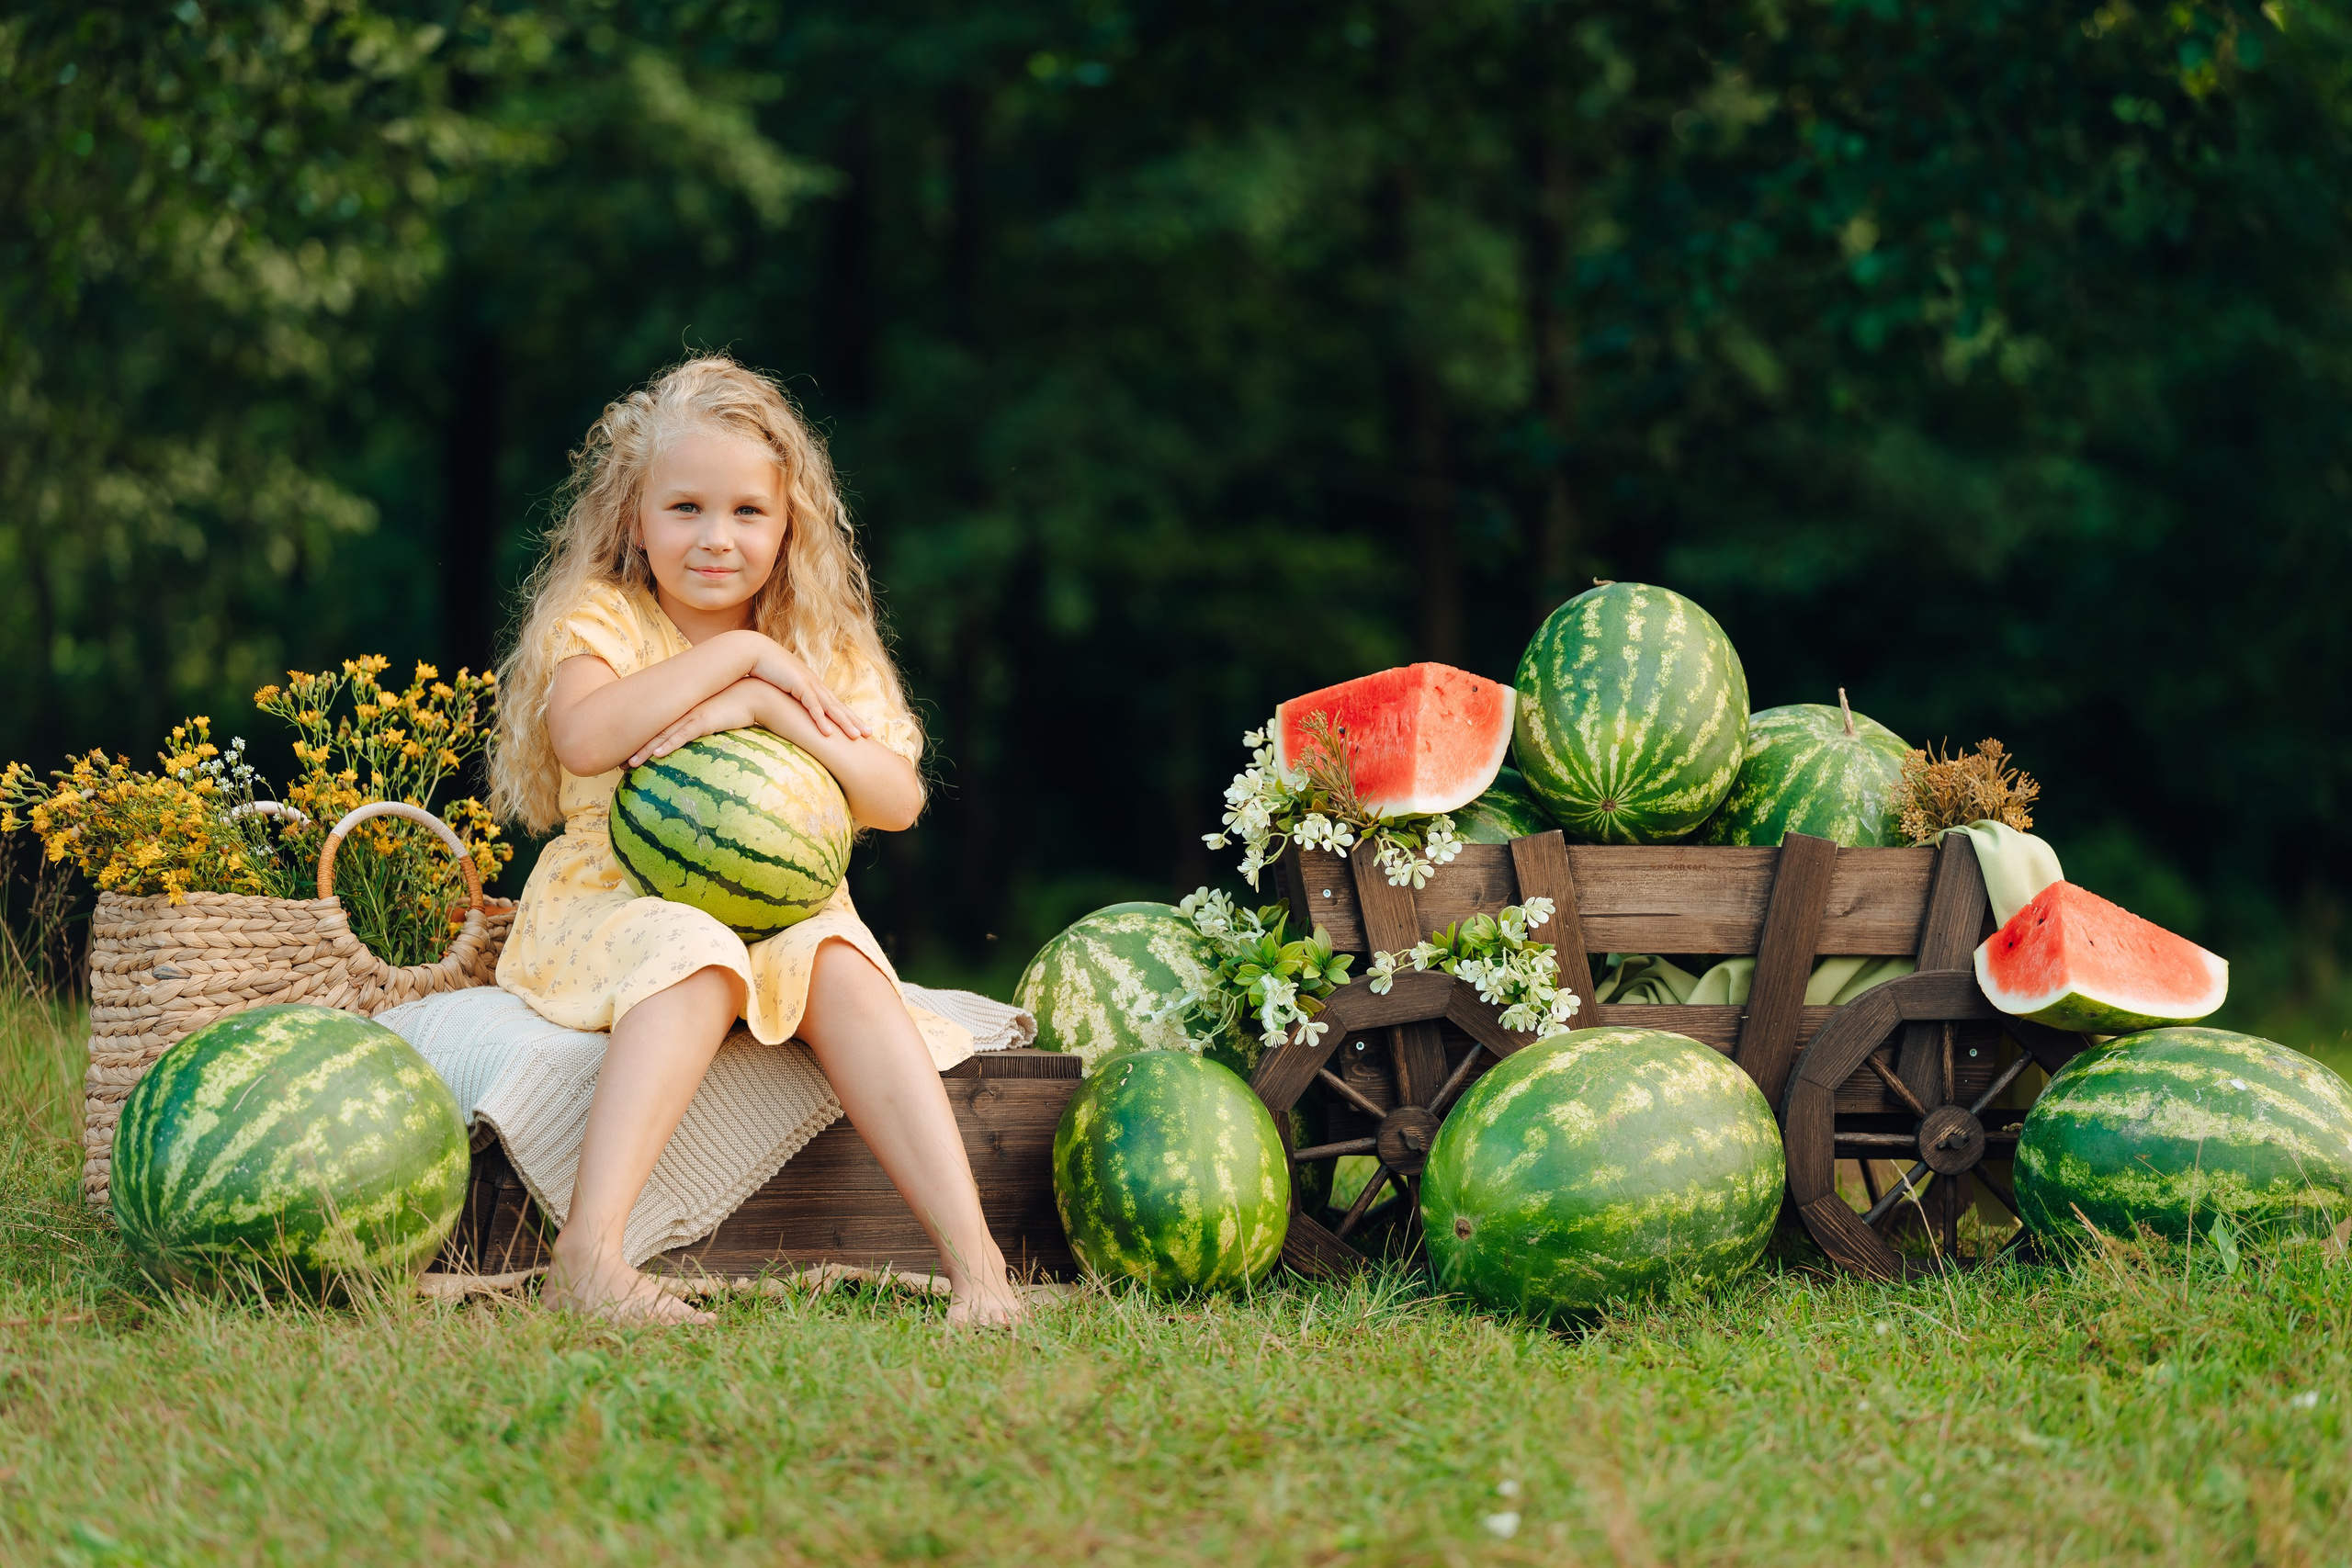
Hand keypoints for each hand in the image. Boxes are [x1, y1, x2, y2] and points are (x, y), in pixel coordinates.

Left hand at [630, 680, 771, 766]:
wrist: (757, 695)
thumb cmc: (738, 706)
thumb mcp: (715, 717)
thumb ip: (704, 727)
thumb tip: (700, 742)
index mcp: (684, 710)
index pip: (656, 727)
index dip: (641, 741)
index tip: (627, 754)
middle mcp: (683, 710)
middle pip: (653, 731)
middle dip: (635, 748)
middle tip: (619, 764)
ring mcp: (693, 714)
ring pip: (663, 735)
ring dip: (645, 750)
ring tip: (629, 764)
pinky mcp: (705, 720)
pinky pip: (683, 735)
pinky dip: (668, 745)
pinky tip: (656, 754)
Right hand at [749, 641, 869, 740]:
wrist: (755, 651)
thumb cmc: (765, 668)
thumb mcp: (782, 684)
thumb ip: (790, 695)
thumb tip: (791, 707)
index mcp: (813, 684)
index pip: (834, 703)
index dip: (847, 716)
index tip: (859, 727)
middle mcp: (815, 684)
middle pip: (839, 706)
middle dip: (854, 721)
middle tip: (869, 735)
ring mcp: (809, 684)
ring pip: (831, 708)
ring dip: (844, 723)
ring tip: (856, 736)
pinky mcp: (799, 685)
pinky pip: (812, 706)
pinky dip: (821, 719)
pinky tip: (829, 733)